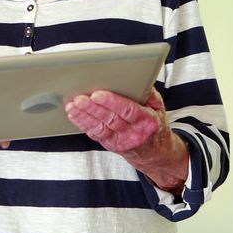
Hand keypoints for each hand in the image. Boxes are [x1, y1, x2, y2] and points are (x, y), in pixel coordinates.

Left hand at [65, 88, 188, 190]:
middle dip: (93, 108)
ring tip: (73, 106)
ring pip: (100, 127)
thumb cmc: (154, 125)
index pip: (128, 110)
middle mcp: (135, 132)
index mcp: (147, 121)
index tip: (98, 94)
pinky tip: (75, 115)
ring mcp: (122, 140)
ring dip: (84, 116)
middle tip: (80, 98)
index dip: (112, 102)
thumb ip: (150, 94)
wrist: (155, 153)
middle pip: (111, 119)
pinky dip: (83, 124)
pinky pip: (96, 134)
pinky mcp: (111, 145)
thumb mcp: (159, 108)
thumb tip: (141, 80)